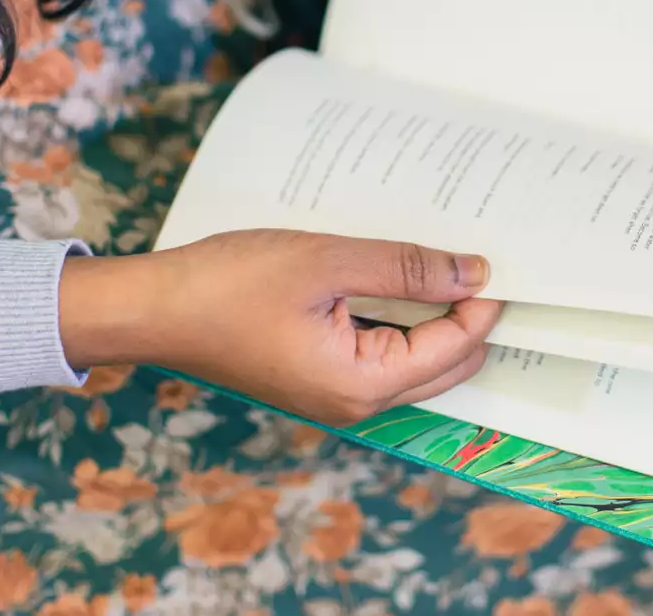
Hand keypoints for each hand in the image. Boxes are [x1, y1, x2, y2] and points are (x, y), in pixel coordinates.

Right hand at [60, 230, 501, 425]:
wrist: (153, 307)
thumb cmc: (229, 285)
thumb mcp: (328, 262)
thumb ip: (408, 268)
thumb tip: (475, 274)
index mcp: (363, 385)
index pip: (456, 347)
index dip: (483, 302)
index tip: (499, 254)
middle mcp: (357, 402)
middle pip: (445, 362)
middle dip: (466, 312)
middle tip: (474, 251)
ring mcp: (336, 392)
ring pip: (415, 355)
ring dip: (430, 310)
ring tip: (432, 254)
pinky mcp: (319, 374)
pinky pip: (380, 347)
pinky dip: (396, 313)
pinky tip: (392, 270)